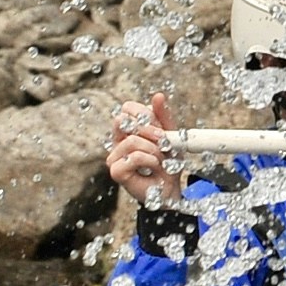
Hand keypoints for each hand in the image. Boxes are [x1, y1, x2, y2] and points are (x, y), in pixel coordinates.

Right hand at [107, 90, 179, 207]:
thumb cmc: (168, 164)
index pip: (129, 108)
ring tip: (160, 160)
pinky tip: (154, 168)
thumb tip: (157, 95)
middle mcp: (118, 141)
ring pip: (133, 140)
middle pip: (123, 119)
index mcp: (128, 130)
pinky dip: (150, 161)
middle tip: (163, 142)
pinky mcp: (116, 170)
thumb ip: (163, 116)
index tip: (162, 128)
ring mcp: (114, 156)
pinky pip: (135, 156)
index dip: (146, 114)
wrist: (170, 190)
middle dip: (149, 129)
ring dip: (154, 150)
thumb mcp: (170, 136)